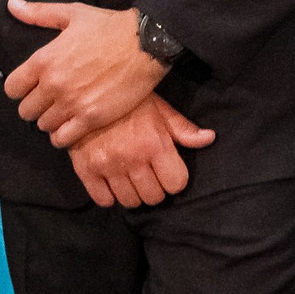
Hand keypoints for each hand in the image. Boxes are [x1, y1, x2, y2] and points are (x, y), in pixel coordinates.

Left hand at [5, 0, 165, 147]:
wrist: (147, 44)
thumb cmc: (110, 27)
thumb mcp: (72, 14)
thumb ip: (38, 13)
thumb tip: (12, 4)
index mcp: (44, 60)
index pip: (12, 89)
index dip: (20, 89)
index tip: (32, 86)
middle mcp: (54, 84)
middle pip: (26, 111)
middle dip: (36, 106)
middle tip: (50, 100)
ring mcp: (72, 103)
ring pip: (44, 126)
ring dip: (51, 120)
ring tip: (64, 111)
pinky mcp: (91, 118)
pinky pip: (62, 139)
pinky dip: (63, 135)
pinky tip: (73, 125)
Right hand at [66, 94, 216, 207]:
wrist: (85, 92)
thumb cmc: (128, 101)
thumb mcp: (159, 108)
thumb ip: (183, 128)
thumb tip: (209, 138)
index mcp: (154, 143)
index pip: (176, 184)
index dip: (175, 179)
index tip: (168, 171)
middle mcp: (132, 159)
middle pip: (154, 197)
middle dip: (155, 188)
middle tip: (149, 174)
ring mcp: (107, 167)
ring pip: (130, 202)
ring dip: (133, 193)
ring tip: (131, 178)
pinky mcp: (85, 170)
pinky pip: (103, 200)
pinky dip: (109, 195)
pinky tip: (111, 181)